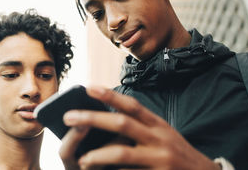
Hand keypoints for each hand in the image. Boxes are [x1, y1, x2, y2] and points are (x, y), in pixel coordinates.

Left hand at [59, 86, 220, 169]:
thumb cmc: (178, 155)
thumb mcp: (164, 135)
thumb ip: (142, 128)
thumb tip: (108, 122)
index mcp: (158, 124)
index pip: (131, 105)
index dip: (109, 95)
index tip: (88, 87)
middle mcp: (159, 138)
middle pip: (121, 123)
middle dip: (92, 119)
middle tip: (69, 116)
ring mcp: (160, 158)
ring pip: (122, 153)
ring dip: (98, 155)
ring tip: (82, 159)